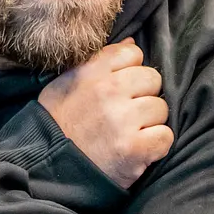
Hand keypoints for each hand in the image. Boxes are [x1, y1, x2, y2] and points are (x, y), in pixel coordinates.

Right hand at [38, 39, 172, 188]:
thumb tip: (132, 44)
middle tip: (126, 114)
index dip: (130, 72)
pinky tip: (137, 149)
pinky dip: (155, 146)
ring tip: (128, 133)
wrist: (47, 168)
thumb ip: (99, 63)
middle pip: (152, 79)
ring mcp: (122, 120)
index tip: (119, 90)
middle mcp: (107, 91)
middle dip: (143, 96)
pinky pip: (165, 136)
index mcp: (90, 72)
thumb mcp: (66, 84)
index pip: (132, 54)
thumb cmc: (58, 124)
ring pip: (161, 109)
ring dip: (149, 123)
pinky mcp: (134, 148)